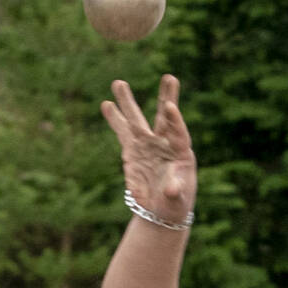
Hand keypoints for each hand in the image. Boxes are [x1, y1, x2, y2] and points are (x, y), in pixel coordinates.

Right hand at [101, 75, 196, 225]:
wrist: (160, 210)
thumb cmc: (174, 205)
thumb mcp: (177, 202)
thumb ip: (175, 193)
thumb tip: (171, 189)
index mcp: (181, 153)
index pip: (179, 133)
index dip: (176, 120)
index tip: (171, 106)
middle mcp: (165, 143)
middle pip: (165, 117)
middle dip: (166, 97)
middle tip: (169, 77)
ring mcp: (147, 145)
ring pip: (137, 120)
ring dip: (128, 102)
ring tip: (118, 82)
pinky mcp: (132, 151)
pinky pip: (122, 132)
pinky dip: (114, 118)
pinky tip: (106, 103)